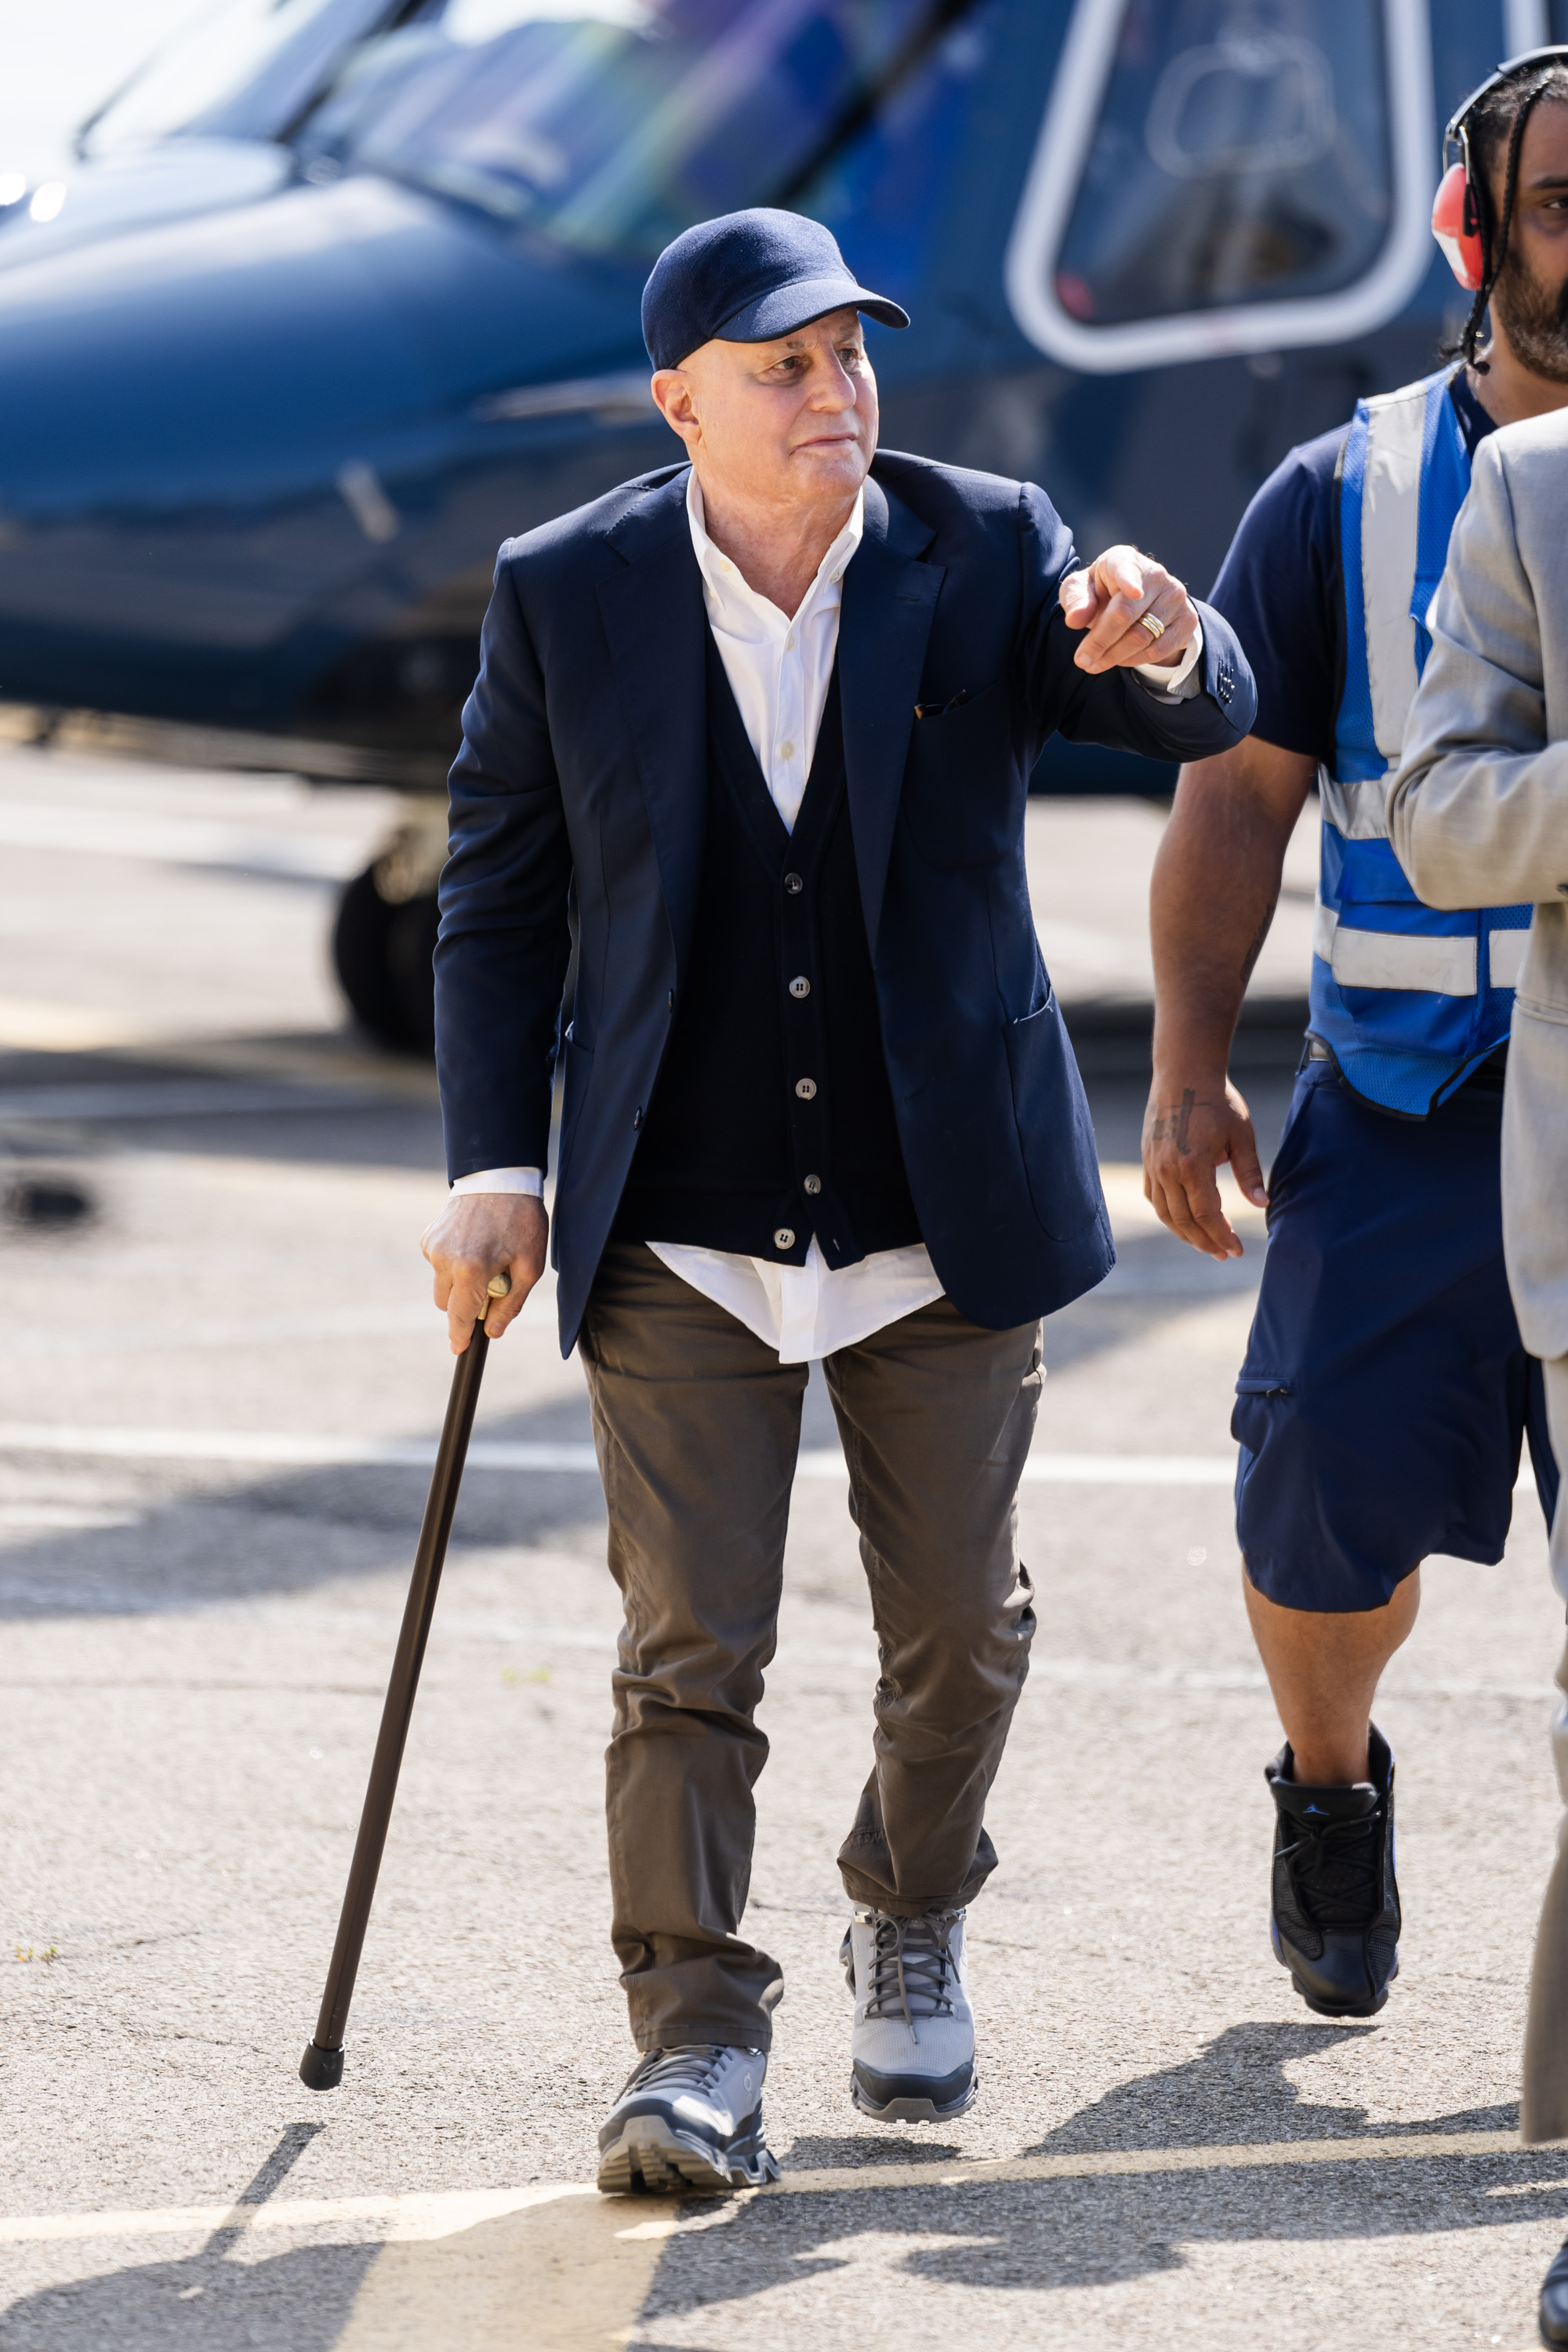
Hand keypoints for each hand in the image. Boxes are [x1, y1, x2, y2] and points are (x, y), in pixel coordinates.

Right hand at [420, 1191, 548, 1353]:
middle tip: (492, 1282)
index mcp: (472, 1270)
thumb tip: (494, 1331)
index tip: (459, 1349)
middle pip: (447, 1304)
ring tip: (484, 1257)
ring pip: (442, 1284)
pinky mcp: (428, 1237)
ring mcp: (433, 1248)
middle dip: (465, 1303)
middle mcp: (446, 1260)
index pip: (461, 1316)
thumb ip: (511, 1303)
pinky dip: (453, 1263)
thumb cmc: (521, 1222)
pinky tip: (471, 1243)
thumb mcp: (529, 1266)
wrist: (500, 1178)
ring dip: (459, 1282)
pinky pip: (438, 1264)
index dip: (460, 1336)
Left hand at [1060, 545, 1197, 673]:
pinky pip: (1159, 649)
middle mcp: (1156, 574)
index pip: (1127, 570)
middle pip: (1126, 615)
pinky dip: (1135, 660)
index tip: (1132, 591)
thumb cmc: (1102, 591)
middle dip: (1100, 642)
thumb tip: (1075, 620)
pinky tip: (1120, 660)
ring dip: (1114, 656)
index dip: (1129, 580)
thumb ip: (1075, 599)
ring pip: (1142, 637)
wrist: (1138, 600)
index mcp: (1125, 560)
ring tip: (1094, 664)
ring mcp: (1175, 596)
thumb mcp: (1081, 589)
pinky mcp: (1187, 619)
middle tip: (1082, 661)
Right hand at [1141, 1076, 1266, 1259]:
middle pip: (1184, 1221)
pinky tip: (1181, 1221)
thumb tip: (1263, 1205)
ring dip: (1185, 1233)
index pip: (1206, 1215)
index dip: (1222, 1237)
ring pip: (1165, 1213)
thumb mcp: (1242, 1137)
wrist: (1184, 1072)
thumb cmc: (1218, 1101)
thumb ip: (1250, 1174)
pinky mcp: (1147, 1159)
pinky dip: (1167, 1215)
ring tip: (1204, 1244)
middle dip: (1205, 1242)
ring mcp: (1153, 1166)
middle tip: (1223, 1255)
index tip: (1237, 1251)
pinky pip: (1153, 1197)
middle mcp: (1167, 1170)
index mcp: (1193, 1166)